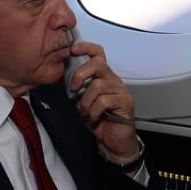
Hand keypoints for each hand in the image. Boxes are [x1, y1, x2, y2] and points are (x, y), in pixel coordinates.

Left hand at [67, 40, 138, 159]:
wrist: (114, 142)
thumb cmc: (99, 121)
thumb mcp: (83, 102)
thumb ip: (79, 89)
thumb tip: (64, 80)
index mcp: (103, 76)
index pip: (98, 54)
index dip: (86, 47)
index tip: (73, 49)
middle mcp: (113, 80)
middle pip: (98, 64)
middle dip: (80, 74)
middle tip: (73, 89)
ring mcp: (121, 90)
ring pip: (98, 85)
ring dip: (86, 101)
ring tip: (86, 112)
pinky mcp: (125, 102)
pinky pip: (104, 100)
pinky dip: (94, 111)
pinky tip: (94, 118)